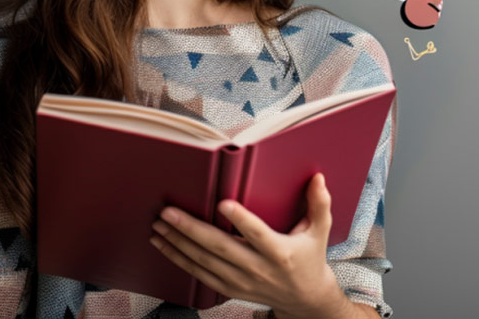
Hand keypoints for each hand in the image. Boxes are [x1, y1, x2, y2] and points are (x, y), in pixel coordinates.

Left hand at [149, 173, 357, 318]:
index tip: (222, 203)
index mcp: (279, 252)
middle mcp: (258, 268)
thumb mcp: (319, 232)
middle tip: (168, 212)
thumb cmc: (309, 259)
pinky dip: (180, 260)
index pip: (257, 234)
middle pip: (220, 248)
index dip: (240, 220)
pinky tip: (165, 246)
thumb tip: (318, 178)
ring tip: (159, 226)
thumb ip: (319, 204)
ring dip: (178, 244)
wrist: (304, 300)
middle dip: (191, 229)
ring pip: (204, 262)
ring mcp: (241, 281)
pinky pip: (200, 275)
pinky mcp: (230, 289)